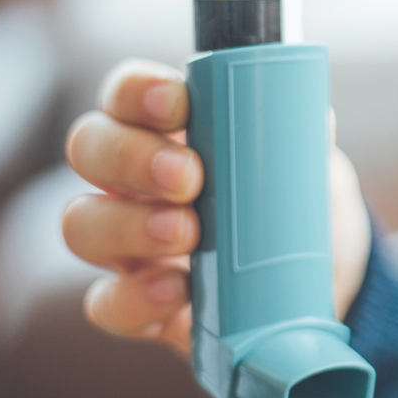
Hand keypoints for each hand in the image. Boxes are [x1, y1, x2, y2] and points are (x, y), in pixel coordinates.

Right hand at [62, 58, 370, 356]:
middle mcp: (129, 179)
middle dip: (131, 157)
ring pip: (80, 224)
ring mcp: (124, 244)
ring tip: (188, 233)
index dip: (137, 92)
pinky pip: (107, 304)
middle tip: (188, 176)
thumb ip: (300, 142)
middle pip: (87, 148)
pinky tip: (177, 290)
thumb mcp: (305, 167)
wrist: (318, 281)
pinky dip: (136, 298)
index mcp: (164, 129)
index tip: (178, 102)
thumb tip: (313, 120)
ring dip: (128, 224)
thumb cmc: (294, 204)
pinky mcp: (135, 306)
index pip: (125, 94)